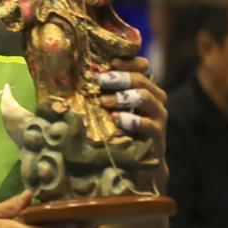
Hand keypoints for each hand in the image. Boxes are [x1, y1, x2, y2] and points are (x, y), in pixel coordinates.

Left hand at [99, 57, 168, 190]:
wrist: (135, 166)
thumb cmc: (115, 131)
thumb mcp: (106, 108)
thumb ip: (97, 92)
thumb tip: (69, 78)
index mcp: (143, 87)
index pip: (143, 66)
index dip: (129, 61)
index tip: (110, 62)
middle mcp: (155, 99)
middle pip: (142, 80)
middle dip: (121, 78)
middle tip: (101, 80)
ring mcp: (158, 117)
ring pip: (147, 97)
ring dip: (123, 97)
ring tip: (104, 101)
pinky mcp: (157, 135)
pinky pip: (148, 124)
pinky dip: (132, 120)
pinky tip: (116, 120)